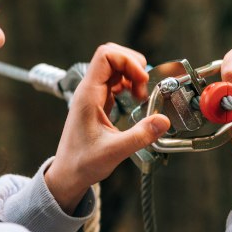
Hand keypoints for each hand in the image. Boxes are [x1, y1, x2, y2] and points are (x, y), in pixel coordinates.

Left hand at [44, 43, 170, 213]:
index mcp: (88, 95)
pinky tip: (136, 99)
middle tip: (144, 88)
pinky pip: (116, 81)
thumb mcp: (114, 152)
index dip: (128, 61)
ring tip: (142, 96)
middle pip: (112, 56)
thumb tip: (163, 121)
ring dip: (133, 75)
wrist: (68, 174)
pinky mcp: (99, 102)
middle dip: (133, 65)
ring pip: (115, 68)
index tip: (142, 81)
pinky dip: (130, 84)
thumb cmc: (82, 163)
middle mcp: (89, 90)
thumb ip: (139, 136)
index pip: (106, 56)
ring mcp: (93, 95)